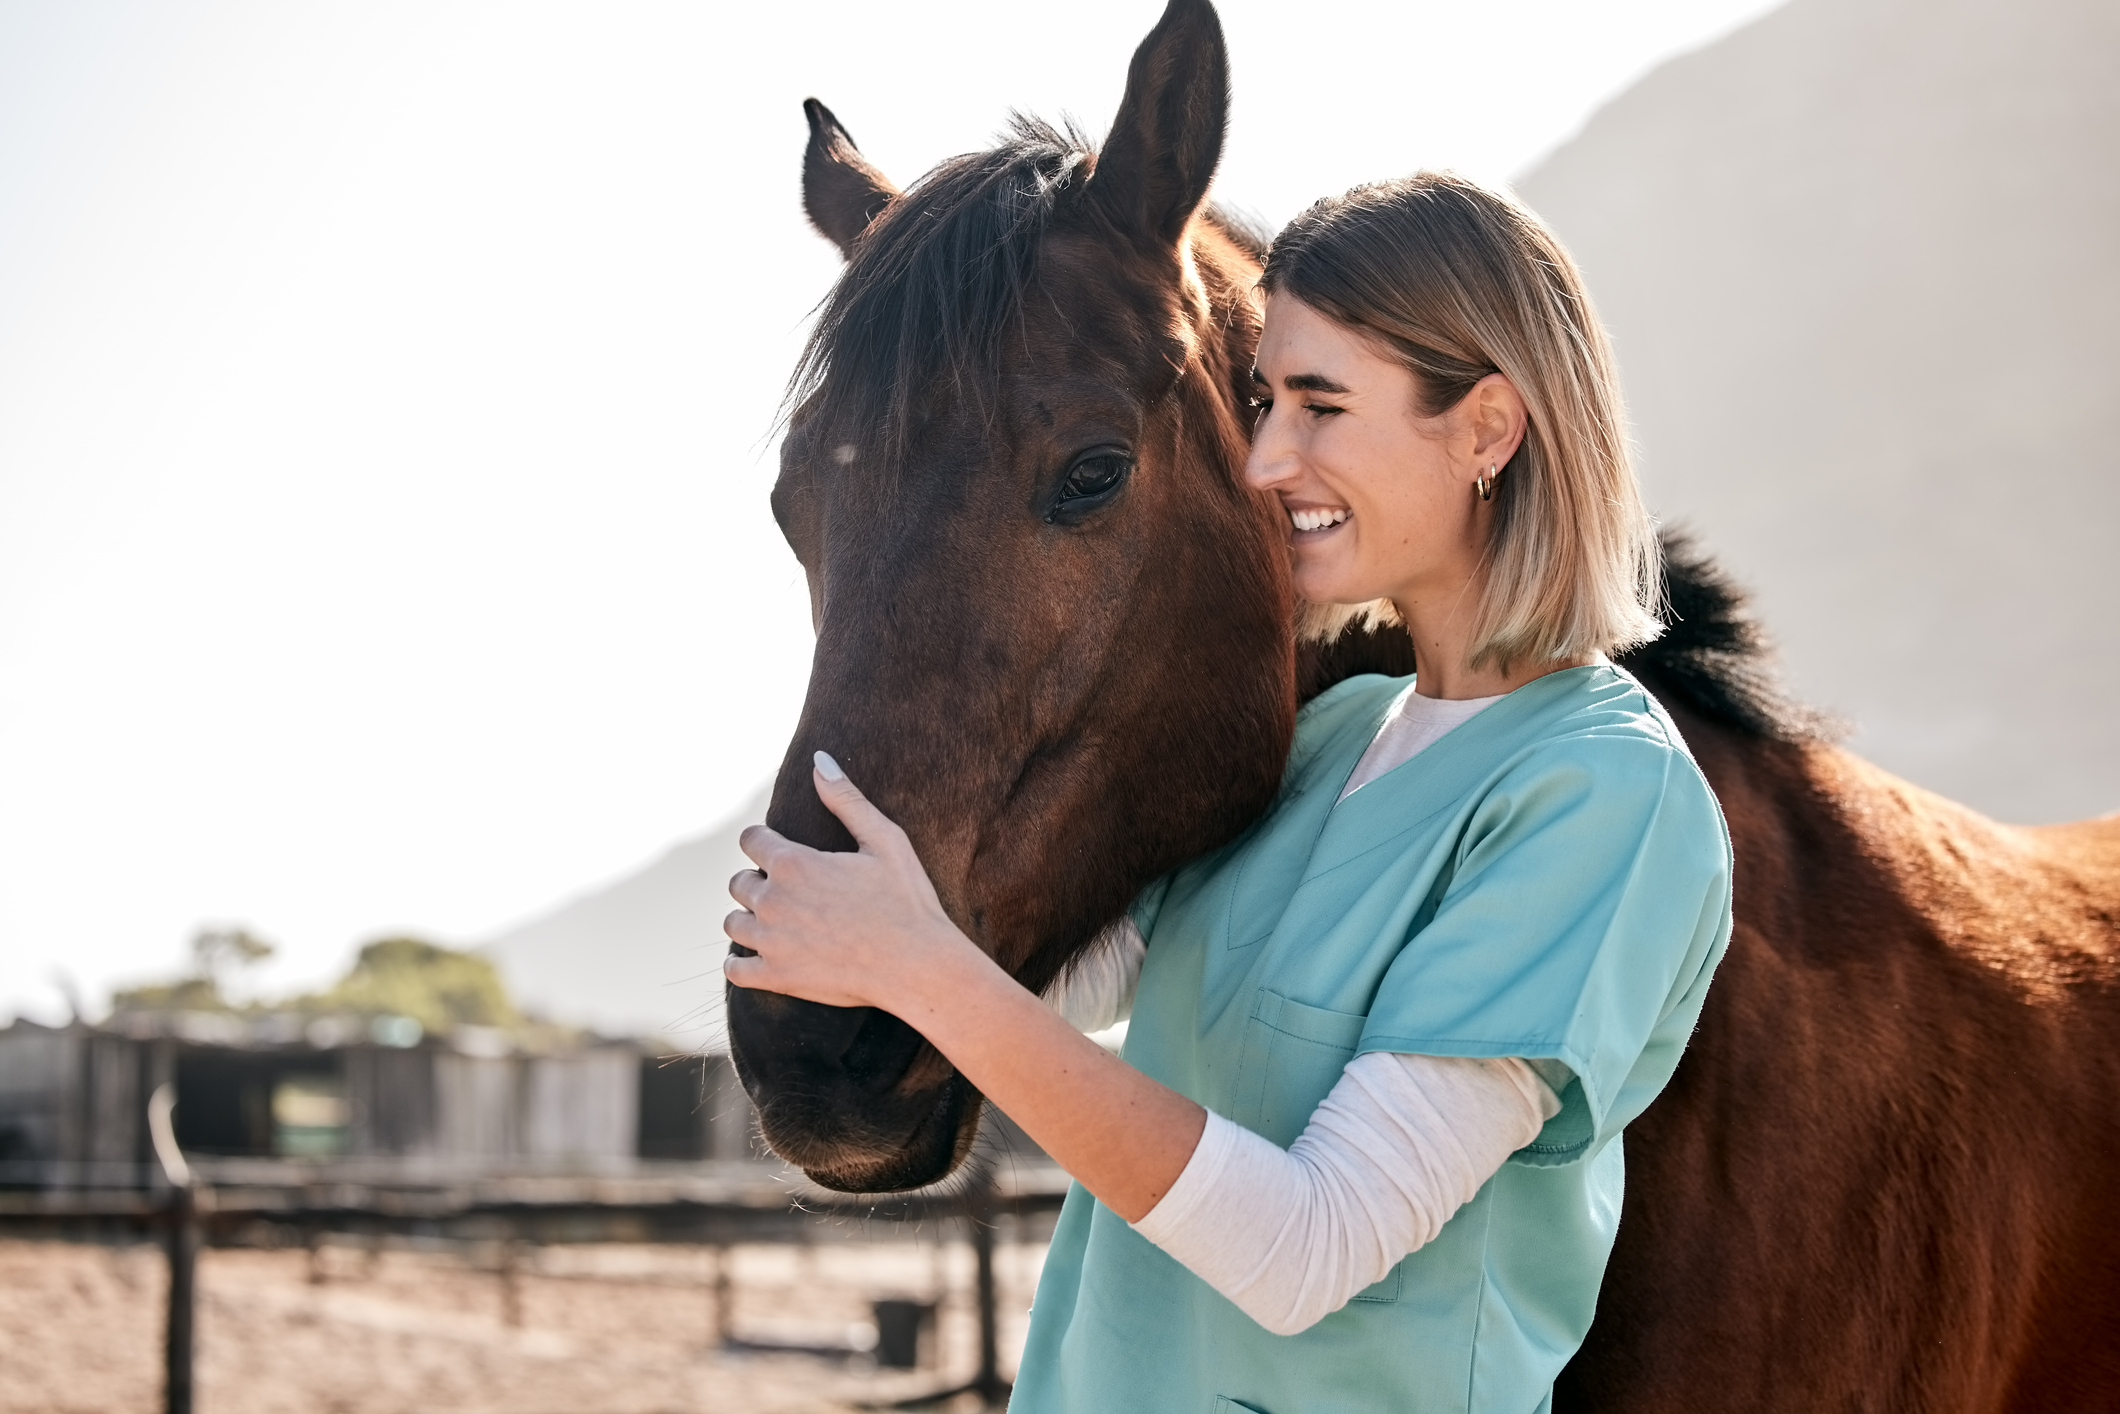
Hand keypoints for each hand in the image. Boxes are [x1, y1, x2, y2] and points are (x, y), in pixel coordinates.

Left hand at [723, 752, 981, 1013]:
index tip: (781, 853)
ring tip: (780, 923)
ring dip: (750, 920)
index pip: (750, 840)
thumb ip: (846, 799)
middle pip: (738, 883)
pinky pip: (735, 969)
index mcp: (793, 863)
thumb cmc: (907, 900)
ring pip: (733, 923)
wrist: (918, 966)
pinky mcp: (775, 978)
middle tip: (792, 892)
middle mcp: (773, 901)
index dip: (765, 843)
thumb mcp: (885, 840)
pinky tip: (761, 957)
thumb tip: (818, 758)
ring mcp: (770, 942)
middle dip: (759, 882)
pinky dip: (741, 962)